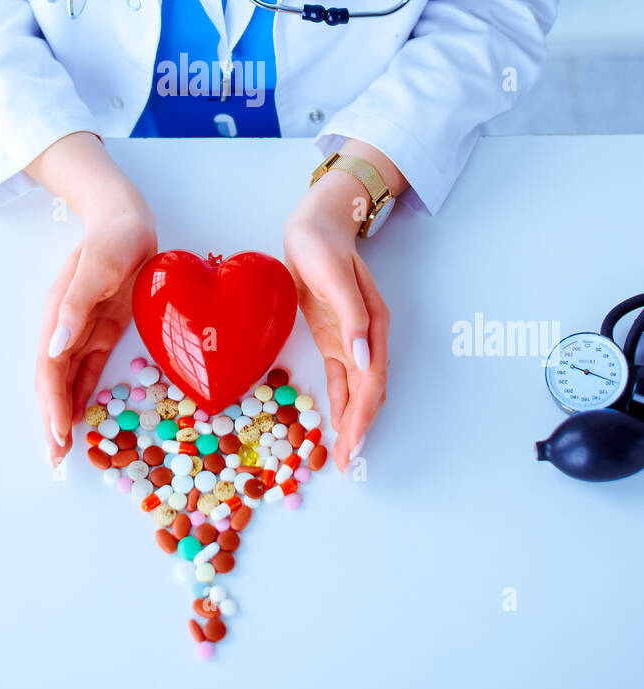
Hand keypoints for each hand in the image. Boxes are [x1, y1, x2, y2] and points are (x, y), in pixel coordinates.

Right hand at [36, 199, 157, 467]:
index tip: (58, 434)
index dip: (51, 404)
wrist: (128, 218)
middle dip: (51, 420)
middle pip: (52, 381)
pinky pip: (87, 368)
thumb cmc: (114, 236)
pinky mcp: (103, 329)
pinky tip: (81, 417)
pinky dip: (82, 394)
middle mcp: (65, 326)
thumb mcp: (98, 265)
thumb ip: (75, 304)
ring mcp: (83, 328)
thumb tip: (54, 347)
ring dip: (63, 413)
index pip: (49, 368)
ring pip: (67, 380)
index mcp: (59, 313)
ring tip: (62, 450)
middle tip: (55, 460)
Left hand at [283, 170, 389, 470]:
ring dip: (351, 421)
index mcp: (374, 323)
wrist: (314, 226)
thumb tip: (362, 358)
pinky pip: (340, 378)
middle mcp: (367, 337)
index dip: (363, 415)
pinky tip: (335, 424)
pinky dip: (339, 402)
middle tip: (346, 463)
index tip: (354, 444)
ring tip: (343, 454)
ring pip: (356, 390)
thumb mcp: (335, 276)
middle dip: (360, 428)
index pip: (371, 380)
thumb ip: (352, 317)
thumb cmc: (323, 246)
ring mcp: (351, 339)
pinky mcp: (334, 337)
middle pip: (368, 392)